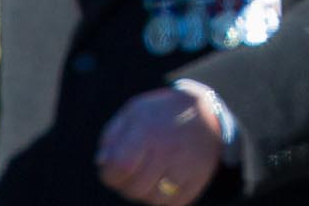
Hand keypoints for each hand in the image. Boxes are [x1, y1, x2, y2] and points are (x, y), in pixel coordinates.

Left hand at [95, 87, 222, 203]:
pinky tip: (164, 181)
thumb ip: (112, 135)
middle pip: (135, 188)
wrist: (207, 111)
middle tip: (133, 172)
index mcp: (148, 130)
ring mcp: (186, 165)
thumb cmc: (161, 113)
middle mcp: (168, 149)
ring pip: (153, 198)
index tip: (114, 168)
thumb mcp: (134, 111)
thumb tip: (102, 163)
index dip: (110, 174)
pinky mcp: (199, 178)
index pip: (119, 167)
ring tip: (149, 176)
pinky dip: (165, 198)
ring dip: (146, 192)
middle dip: (127, 185)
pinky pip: (174, 203)